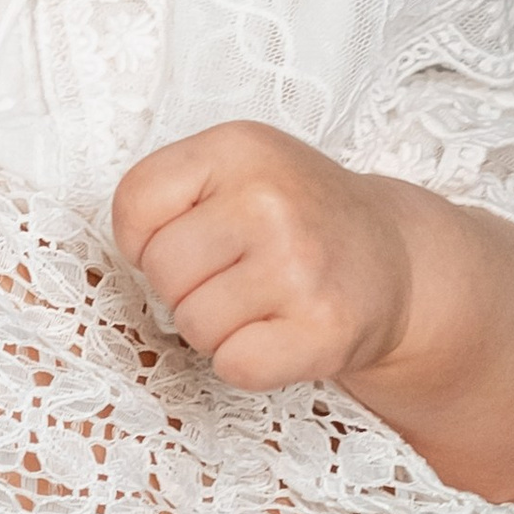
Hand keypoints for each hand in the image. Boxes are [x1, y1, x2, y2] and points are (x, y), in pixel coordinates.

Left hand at [112, 119, 513, 499]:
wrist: (398, 260)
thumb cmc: (296, 216)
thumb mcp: (238, 170)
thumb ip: (171, 192)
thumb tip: (116, 256)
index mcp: (239, 147)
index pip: (134, 204)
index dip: (145, 239)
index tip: (188, 241)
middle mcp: (272, 199)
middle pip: (163, 271)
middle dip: (186, 287)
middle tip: (234, 278)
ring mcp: (302, 266)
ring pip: (194, 324)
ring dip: (217, 328)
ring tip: (261, 303)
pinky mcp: (325, 330)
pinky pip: (234, 365)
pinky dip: (246, 363)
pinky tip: (279, 334)